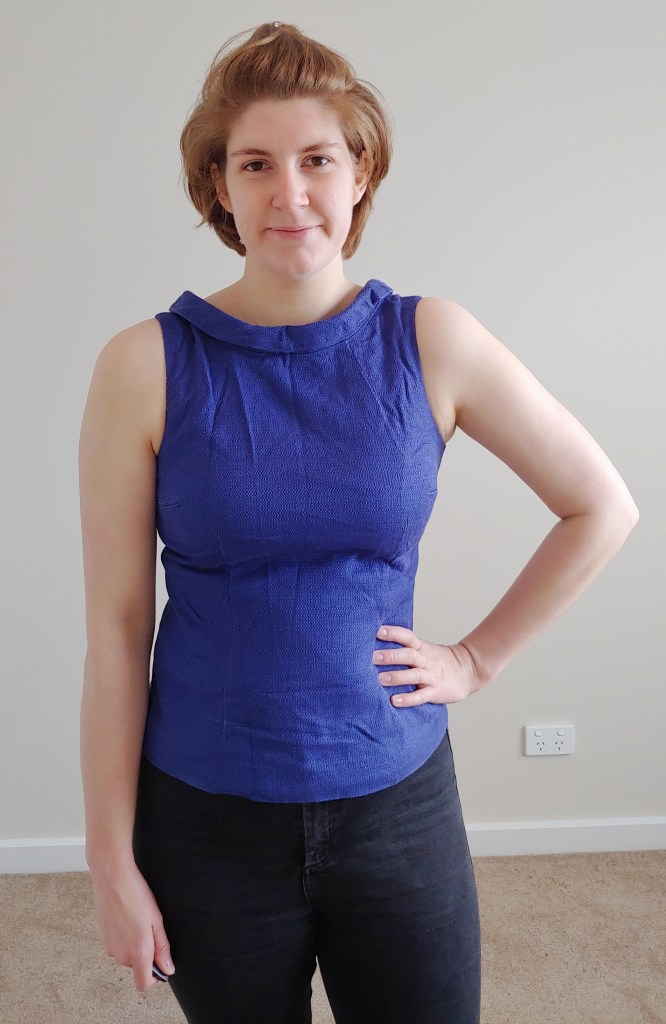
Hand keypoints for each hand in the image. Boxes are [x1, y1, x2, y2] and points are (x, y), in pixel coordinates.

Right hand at [89, 859, 174, 992]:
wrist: (112, 877)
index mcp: (137, 953)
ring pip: (127, 955)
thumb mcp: (157, 921)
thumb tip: (168, 969)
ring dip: (135, 943)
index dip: (155, 977)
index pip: (144, 984)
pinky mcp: (103, 938)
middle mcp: (120, 955)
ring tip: (138, 919)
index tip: (161, 959)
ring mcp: (110, 947)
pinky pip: (118, 945)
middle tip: (151, 927)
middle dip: (146, 953)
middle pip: (137, 967)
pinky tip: (128, 917)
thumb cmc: (136, 895)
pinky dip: (125, 936)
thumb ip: (162, 948)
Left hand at [372, 625, 478, 706]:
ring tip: (380, 679)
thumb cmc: (438, 660)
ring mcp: (431, 676)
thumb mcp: (424, 649)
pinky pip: (421, 696)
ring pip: (414, 675)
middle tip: (372, 657)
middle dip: (390, 656)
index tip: (378, 631)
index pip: (407, 637)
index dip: (394, 633)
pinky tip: (395, 701)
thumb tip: (375, 645)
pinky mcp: (436, 692)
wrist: (468, 670)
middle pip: (409, 655)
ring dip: (397, 676)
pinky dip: (408, 699)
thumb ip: (404, 647)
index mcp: (422, 648)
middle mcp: (426, 660)